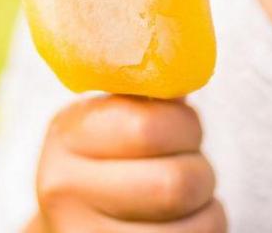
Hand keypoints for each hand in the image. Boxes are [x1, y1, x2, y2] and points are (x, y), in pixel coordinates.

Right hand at [24, 94, 224, 230]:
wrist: (75, 222)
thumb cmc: (112, 161)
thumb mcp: (112, 120)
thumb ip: (145, 94)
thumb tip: (188, 56)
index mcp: (66, 134)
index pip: (148, 127)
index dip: (186, 126)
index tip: (181, 127)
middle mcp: (63, 189)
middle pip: (175, 182)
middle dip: (201, 171)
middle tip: (189, 165)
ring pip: (194, 226)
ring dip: (208, 209)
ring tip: (187, 201)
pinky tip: (183, 225)